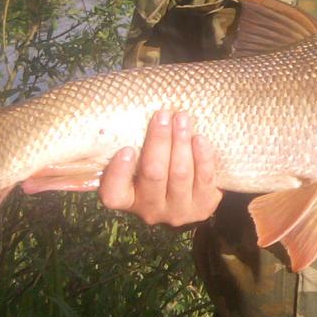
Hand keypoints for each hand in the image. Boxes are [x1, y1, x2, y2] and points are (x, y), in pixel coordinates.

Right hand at [98, 110, 221, 225]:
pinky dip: (202, 156)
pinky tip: (200, 138)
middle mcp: (149, 209)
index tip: (127, 148)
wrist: (194, 190)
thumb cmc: (160, 165)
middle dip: (159, 141)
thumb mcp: (141, 161)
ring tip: (182, 119)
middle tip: (163, 116)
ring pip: (179, 174)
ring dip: (181, 142)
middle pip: (153, 174)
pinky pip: (204, 178)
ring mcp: (177, 211)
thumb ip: (136, 144)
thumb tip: (138, 105)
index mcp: (127, 198)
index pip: (113, 194)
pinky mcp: (203, 207)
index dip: (119, 173)